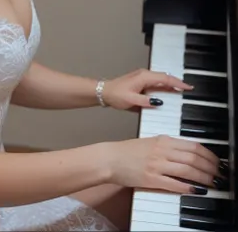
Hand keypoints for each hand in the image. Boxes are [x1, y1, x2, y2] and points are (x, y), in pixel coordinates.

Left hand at [102, 68, 192, 110]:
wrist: (104, 93)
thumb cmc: (115, 95)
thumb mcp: (131, 100)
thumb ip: (145, 102)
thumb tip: (158, 102)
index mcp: (144, 77)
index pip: (165, 78)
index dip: (177, 83)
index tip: (187, 87)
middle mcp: (144, 76)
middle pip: (164, 78)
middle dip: (177, 83)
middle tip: (188, 90)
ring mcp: (142, 79)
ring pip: (160, 81)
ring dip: (170, 85)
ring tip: (180, 92)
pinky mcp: (141, 83)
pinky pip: (155, 84)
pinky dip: (163, 88)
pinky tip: (167, 94)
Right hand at [108, 135, 224, 193]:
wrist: (110, 159)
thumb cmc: (127, 151)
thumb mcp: (150, 142)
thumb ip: (167, 146)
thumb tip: (187, 152)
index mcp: (162, 140)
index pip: (193, 145)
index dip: (209, 154)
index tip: (217, 161)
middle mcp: (161, 150)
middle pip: (194, 157)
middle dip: (211, 167)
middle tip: (220, 174)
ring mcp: (157, 165)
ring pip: (188, 170)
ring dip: (204, 177)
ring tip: (213, 183)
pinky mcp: (151, 179)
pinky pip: (174, 183)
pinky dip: (188, 187)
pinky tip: (196, 190)